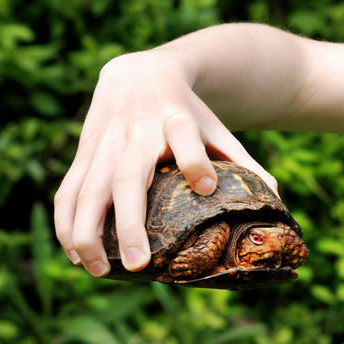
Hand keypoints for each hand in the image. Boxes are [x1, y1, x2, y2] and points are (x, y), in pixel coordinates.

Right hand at [53, 49, 274, 277]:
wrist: (139, 73)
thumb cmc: (186, 112)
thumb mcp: (215, 127)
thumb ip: (242, 160)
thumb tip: (278, 198)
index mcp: (177, 120)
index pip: (185, 135)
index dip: (195, 158)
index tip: (206, 185)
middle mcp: (137, 131)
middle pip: (128, 176)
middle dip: (130, 221)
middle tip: (139, 264)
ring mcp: (105, 142)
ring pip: (88, 189)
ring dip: (88, 232)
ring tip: (98, 270)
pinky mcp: (84, 152)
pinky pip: (68, 190)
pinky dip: (66, 223)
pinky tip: (72, 254)